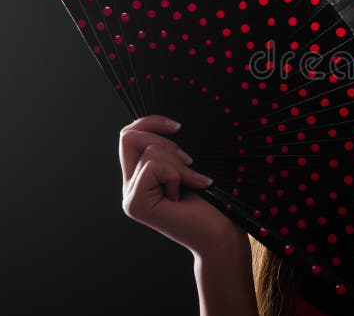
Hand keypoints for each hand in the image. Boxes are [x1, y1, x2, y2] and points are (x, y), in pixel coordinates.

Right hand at [119, 114, 245, 256]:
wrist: (221, 232)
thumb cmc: (214, 201)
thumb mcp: (188, 166)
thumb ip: (168, 150)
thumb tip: (161, 124)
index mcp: (141, 177)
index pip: (129, 136)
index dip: (150, 122)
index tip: (178, 128)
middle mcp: (130, 187)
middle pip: (129, 137)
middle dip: (166, 143)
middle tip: (189, 164)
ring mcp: (130, 197)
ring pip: (150, 152)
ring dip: (179, 164)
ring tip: (192, 184)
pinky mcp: (135, 203)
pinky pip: (153, 166)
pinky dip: (177, 174)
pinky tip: (186, 192)